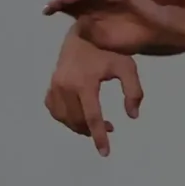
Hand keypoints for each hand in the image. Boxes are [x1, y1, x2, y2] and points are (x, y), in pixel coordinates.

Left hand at [42, 0, 177, 56]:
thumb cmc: (130, 39)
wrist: (154, 33)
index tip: (45, 12)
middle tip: (52, 5)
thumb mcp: (103, 42)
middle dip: (62, 0)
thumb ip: (89, 36)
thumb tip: (73, 31)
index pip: (70, 8)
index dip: (57, 8)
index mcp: (90, 14)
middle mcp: (96, 3)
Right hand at [43, 29, 145, 156]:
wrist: (83, 32)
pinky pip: (55, 110)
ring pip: (65, 119)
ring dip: (80, 126)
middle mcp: (65, 86)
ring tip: (96, 124)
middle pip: (78, 121)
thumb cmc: (107, 49)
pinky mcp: (50, 86)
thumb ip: (134, 91)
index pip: (92, 117)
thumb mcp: (127, 66)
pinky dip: (65, 118)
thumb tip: (133, 116)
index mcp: (84, 82)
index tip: (105, 152)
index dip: (99, 137)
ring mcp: (55, 86)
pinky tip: (77, 115)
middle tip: (110, 128)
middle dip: (92, 131)